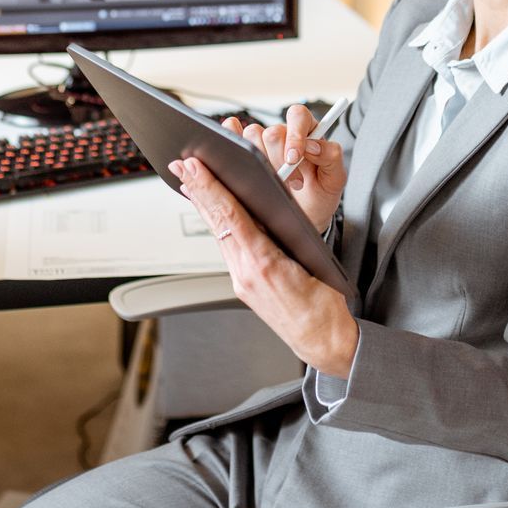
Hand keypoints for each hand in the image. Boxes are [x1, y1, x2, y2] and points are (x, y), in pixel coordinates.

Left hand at [169, 156, 357, 376]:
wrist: (323, 342)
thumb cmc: (325, 306)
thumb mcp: (312, 259)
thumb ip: (288, 232)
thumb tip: (270, 205)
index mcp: (264, 263)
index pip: (231, 215)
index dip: (210, 187)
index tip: (196, 166)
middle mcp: (245, 273)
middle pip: (217, 222)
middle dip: (197, 190)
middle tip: (182, 165)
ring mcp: (241, 281)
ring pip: (218, 233)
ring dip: (203, 204)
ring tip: (190, 181)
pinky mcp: (242, 286)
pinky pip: (225, 247)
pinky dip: (216, 224)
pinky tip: (211, 212)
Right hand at [222, 104, 345, 230]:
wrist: (305, 215)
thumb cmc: (319, 194)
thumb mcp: (334, 179)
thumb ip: (332, 156)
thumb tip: (313, 144)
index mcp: (308, 130)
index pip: (298, 116)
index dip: (294, 135)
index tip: (293, 158)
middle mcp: (285, 132)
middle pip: (272, 131)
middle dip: (279, 160)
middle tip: (292, 182)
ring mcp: (262, 141)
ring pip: (252, 134)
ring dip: (262, 161)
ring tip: (276, 180)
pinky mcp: (244, 149)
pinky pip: (232, 130)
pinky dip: (233, 138)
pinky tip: (245, 161)